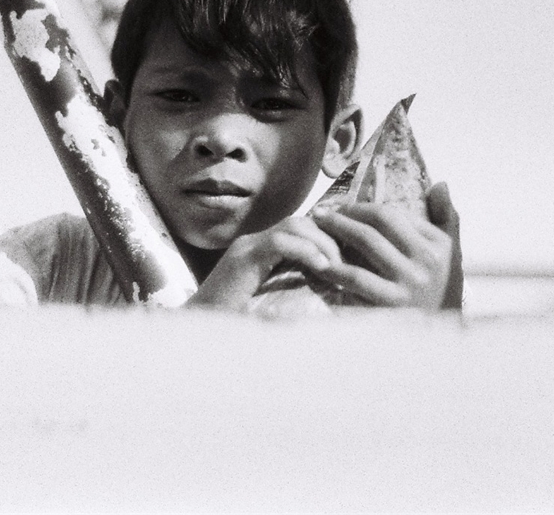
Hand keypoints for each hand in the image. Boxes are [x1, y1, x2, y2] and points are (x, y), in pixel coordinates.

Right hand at [189, 217, 341, 309]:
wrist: (199, 334)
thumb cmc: (238, 324)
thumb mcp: (277, 302)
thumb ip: (299, 288)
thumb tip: (338, 289)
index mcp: (267, 249)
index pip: (306, 227)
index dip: (332, 237)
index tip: (354, 256)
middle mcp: (258, 242)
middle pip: (305, 221)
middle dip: (332, 237)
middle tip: (350, 262)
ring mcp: (249, 247)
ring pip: (295, 225)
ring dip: (322, 243)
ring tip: (337, 266)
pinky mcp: (243, 259)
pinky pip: (280, 242)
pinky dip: (306, 251)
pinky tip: (322, 268)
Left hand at [311, 182, 462, 310]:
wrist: (442, 339)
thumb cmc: (442, 290)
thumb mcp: (453, 253)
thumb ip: (447, 216)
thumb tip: (439, 184)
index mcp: (437, 245)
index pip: (396, 215)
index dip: (365, 207)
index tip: (345, 207)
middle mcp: (424, 261)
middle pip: (378, 226)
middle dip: (347, 215)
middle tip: (323, 212)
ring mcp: (407, 283)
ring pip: (366, 246)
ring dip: (338, 233)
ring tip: (318, 229)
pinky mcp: (390, 305)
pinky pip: (357, 279)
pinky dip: (337, 268)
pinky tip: (321, 263)